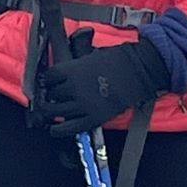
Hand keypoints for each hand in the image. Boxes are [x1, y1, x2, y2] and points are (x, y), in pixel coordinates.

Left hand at [34, 38, 168, 137]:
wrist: (138, 71)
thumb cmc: (117, 61)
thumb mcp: (90, 57)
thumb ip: (74, 67)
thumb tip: (63, 74)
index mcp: (71, 70)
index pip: (49, 77)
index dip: (49, 80)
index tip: (51, 83)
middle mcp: (73, 87)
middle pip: (51, 94)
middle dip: (52, 95)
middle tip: (54, 97)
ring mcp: (82, 104)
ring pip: (55, 111)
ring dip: (53, 111)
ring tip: (55, 111)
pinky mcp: (92, 118)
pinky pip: (68, 127)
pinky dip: (58, 129)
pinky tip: (55, 129)